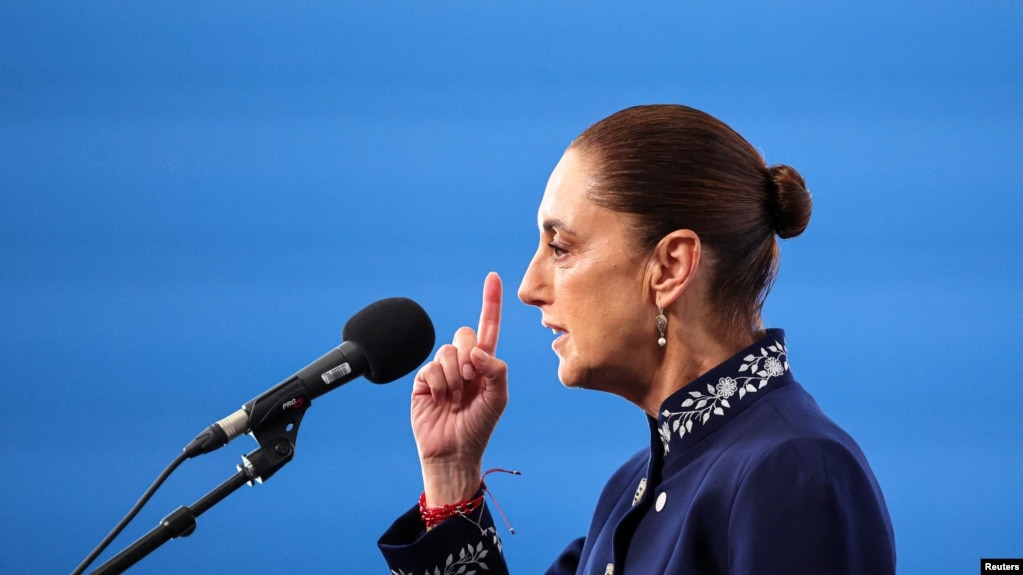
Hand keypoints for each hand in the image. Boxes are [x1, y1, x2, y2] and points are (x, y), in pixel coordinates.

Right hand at [412, 272, 507, 505]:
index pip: (489, 326)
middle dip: (469, 357)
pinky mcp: (423, 380)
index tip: (494, 277)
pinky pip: (430, 368)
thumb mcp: (498, 398)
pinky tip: (440, 400)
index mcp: (484, 363)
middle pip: (465, 334)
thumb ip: (495, 369)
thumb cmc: (479, 427)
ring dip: (453, 377)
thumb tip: (475, 351)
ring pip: (447, 351)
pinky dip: (438, 384)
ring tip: (454, 398)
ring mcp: (442, 370)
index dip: (490, 301)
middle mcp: (463, 362)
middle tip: (469, 382)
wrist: (453, 452)